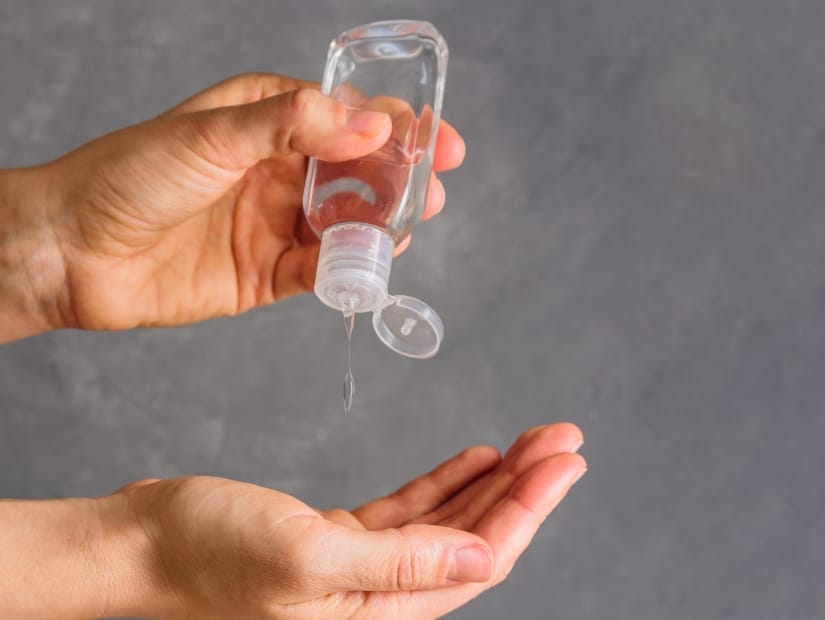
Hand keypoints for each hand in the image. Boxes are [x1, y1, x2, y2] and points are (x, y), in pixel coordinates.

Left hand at [30, 73, 463, 331]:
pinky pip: (319, 271)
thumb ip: (294, 125)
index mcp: (266, 121)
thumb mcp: (215, 133)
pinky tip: (362, 267)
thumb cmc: (130, 174)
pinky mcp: (265, 274)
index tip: (438, 142)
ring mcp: (273, 223)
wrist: (73, 251)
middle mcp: (276, 170)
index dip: (397, 129)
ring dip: (379, 227)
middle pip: (357, 174)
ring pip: (346, 224)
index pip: (347, 119)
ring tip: (403, 229)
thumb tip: (370, 124)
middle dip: (399, 181)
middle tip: (432, 192)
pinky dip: (345, 270)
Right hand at [106, 424, 584, 618]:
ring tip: (531, 442)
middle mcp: (380, 595)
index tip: (565, 460)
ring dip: (492, 480)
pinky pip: (411, 510)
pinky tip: (474, 457)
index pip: (480, 558)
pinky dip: (446, 481)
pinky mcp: (339, 538)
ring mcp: (362, 565)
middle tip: (563, 439)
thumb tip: (480, 556)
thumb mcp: (305, 557)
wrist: (143, 544)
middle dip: (525, 487)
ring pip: (449, 521)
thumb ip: (398, 564)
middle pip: (475, 537)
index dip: (529, 508)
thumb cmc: (206, 554)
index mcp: (379, 612)